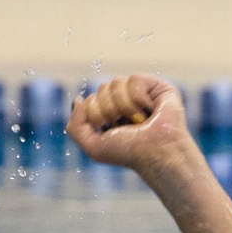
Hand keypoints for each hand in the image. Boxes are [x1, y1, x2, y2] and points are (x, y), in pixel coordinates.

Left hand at [66, 75, 193, 178]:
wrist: (157, 152)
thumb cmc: (128, 153)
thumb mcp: (92, 147)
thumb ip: (75, 126)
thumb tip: (78, 99)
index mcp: (108, 115)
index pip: (90, 100)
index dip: (95, 114)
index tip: (110, 130)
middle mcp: (123, 102)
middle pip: (101, 89)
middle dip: (109, 110)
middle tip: (125, 126)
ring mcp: (139, 93)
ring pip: (116, 82)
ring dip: (124, 106)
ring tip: (138, 120)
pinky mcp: (155, 86)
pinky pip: (133, 79)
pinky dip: (138, 98)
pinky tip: (149, 109)